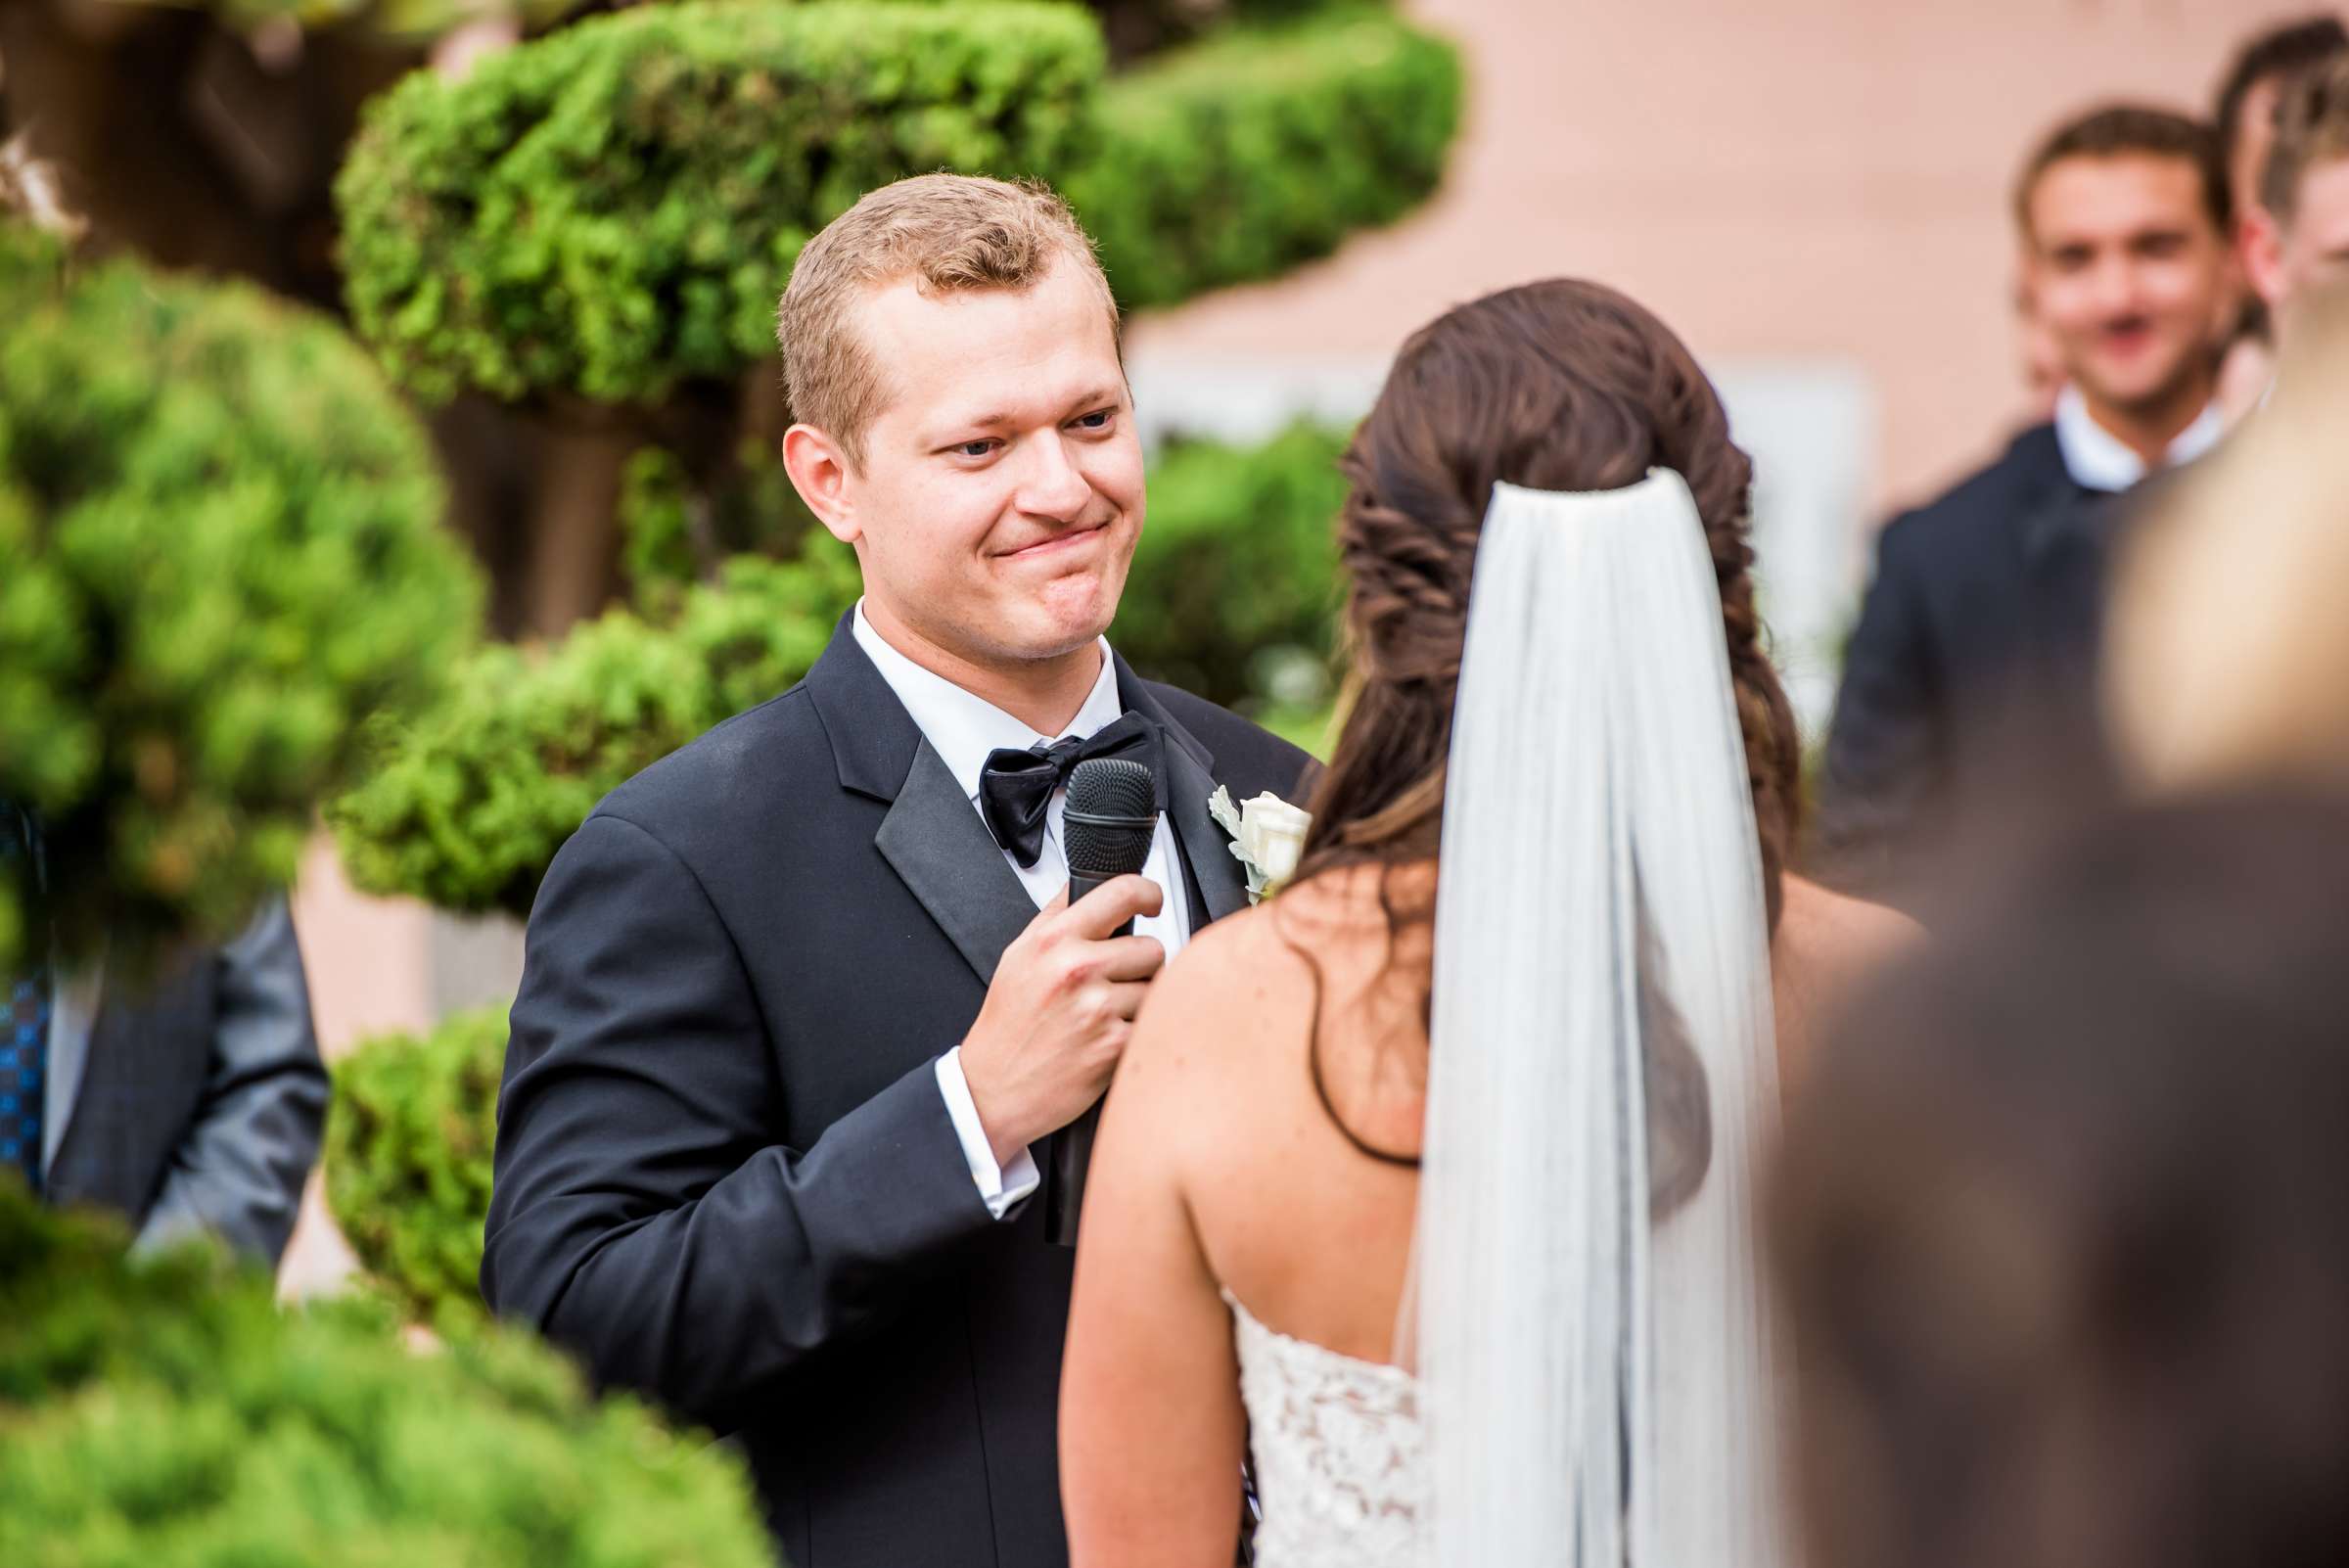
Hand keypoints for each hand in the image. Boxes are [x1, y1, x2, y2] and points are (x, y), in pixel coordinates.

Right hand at [958, 876, 1166, 1165]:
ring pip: (1157, 988)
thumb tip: (1084, 884)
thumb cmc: (1007, 1026)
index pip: (1121, 893)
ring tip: (1106, 1015)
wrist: (995, 1089)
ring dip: (1141, 1002)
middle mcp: (1076, 969)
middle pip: (1151, 947)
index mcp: (1053, 941)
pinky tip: (1107, 1039)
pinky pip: (1152, 1023)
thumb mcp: (1018, 957)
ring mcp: (1098, 1008)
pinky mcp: (1115, 1045)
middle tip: (1115, 982)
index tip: (1151, 901)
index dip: (1147, 892)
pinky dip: (1138, 1032)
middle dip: (1140, 965)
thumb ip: (1055, 917)